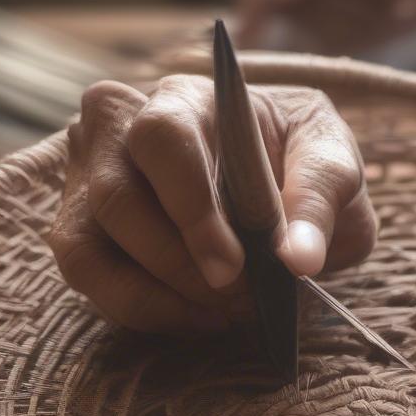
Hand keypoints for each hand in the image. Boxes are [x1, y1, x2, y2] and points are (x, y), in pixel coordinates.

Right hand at [48, 77, 375, 334]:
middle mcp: (119, 129)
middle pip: (118, 199)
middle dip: (180, 266)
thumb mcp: (333, 167)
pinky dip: (143, 309)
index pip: (163, 139)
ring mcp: (89, 180)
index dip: (191, 208)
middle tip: (240, 300)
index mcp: (184, 99)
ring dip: (159, 295)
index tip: (232, 268)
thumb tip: (298, 260)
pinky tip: (196, 317)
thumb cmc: (300, 164)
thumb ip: (321, 203)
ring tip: (224, 313)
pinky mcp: (82, 230)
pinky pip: (89, 278)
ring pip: (87, 246)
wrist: (283, 186)